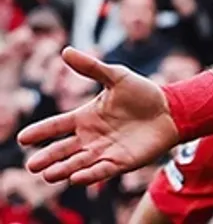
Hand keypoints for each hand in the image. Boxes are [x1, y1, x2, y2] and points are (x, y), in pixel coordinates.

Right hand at [19, 48, 179, 184]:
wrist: (172, 109)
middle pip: (63, 150)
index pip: (56, 125)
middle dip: (47, 158)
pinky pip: (102, 171)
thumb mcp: (117, 76)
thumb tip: (66, 51)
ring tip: (49, 174)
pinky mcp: (121, 162)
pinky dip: (89, 175)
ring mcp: (104, 151)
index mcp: (85, 117)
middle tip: (32, 165)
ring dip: (64, 169)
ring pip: (78, 163)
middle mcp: (90, 137)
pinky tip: (77, 178)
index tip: (23, 138)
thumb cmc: (143, 93)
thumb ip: (92, 67)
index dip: (40, 131)